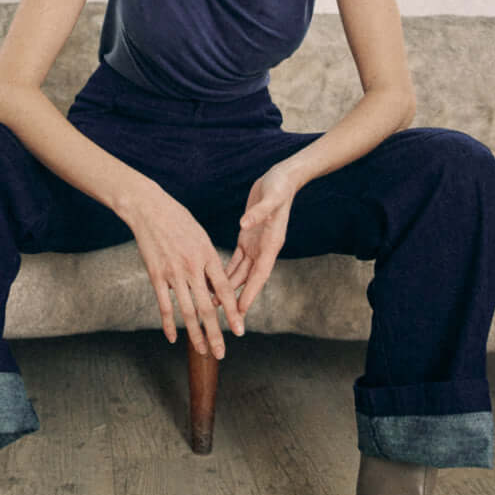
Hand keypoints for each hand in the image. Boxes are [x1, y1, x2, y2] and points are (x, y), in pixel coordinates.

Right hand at [129, 185, 245, 357]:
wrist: (149, 209)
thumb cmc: (178, 221)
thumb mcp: (201, 238)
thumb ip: (209, 264)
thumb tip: (216, 291)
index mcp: (207, 256)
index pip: (224, 291)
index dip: (232, 313)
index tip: (239, 331)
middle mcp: (192, 267)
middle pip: (206, 308)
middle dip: (215, 334)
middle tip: (221, 354)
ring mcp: (173, 273)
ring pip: (187, 311)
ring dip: (195, 335)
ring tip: (202, 351)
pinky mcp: (156, 275)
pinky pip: (164, 305)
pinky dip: (169, 323)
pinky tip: (173, 338)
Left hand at [226, 164, 299, 316]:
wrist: (281, 178)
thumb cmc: (279, 187)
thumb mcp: (271, 199)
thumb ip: (259, 213)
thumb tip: (244, 224)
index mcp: (271, 244)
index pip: (259, 275)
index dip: (249, 293)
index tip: (239, 311)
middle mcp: (263, 249)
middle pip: (247, 280)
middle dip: (235, 297)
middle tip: (221, 316)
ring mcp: (255, 244)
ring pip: (239, 272)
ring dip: (226, 287)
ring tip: (212, 302)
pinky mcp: (246, 236)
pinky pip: (234, 259)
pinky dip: (224, 270)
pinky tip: (213, 280)